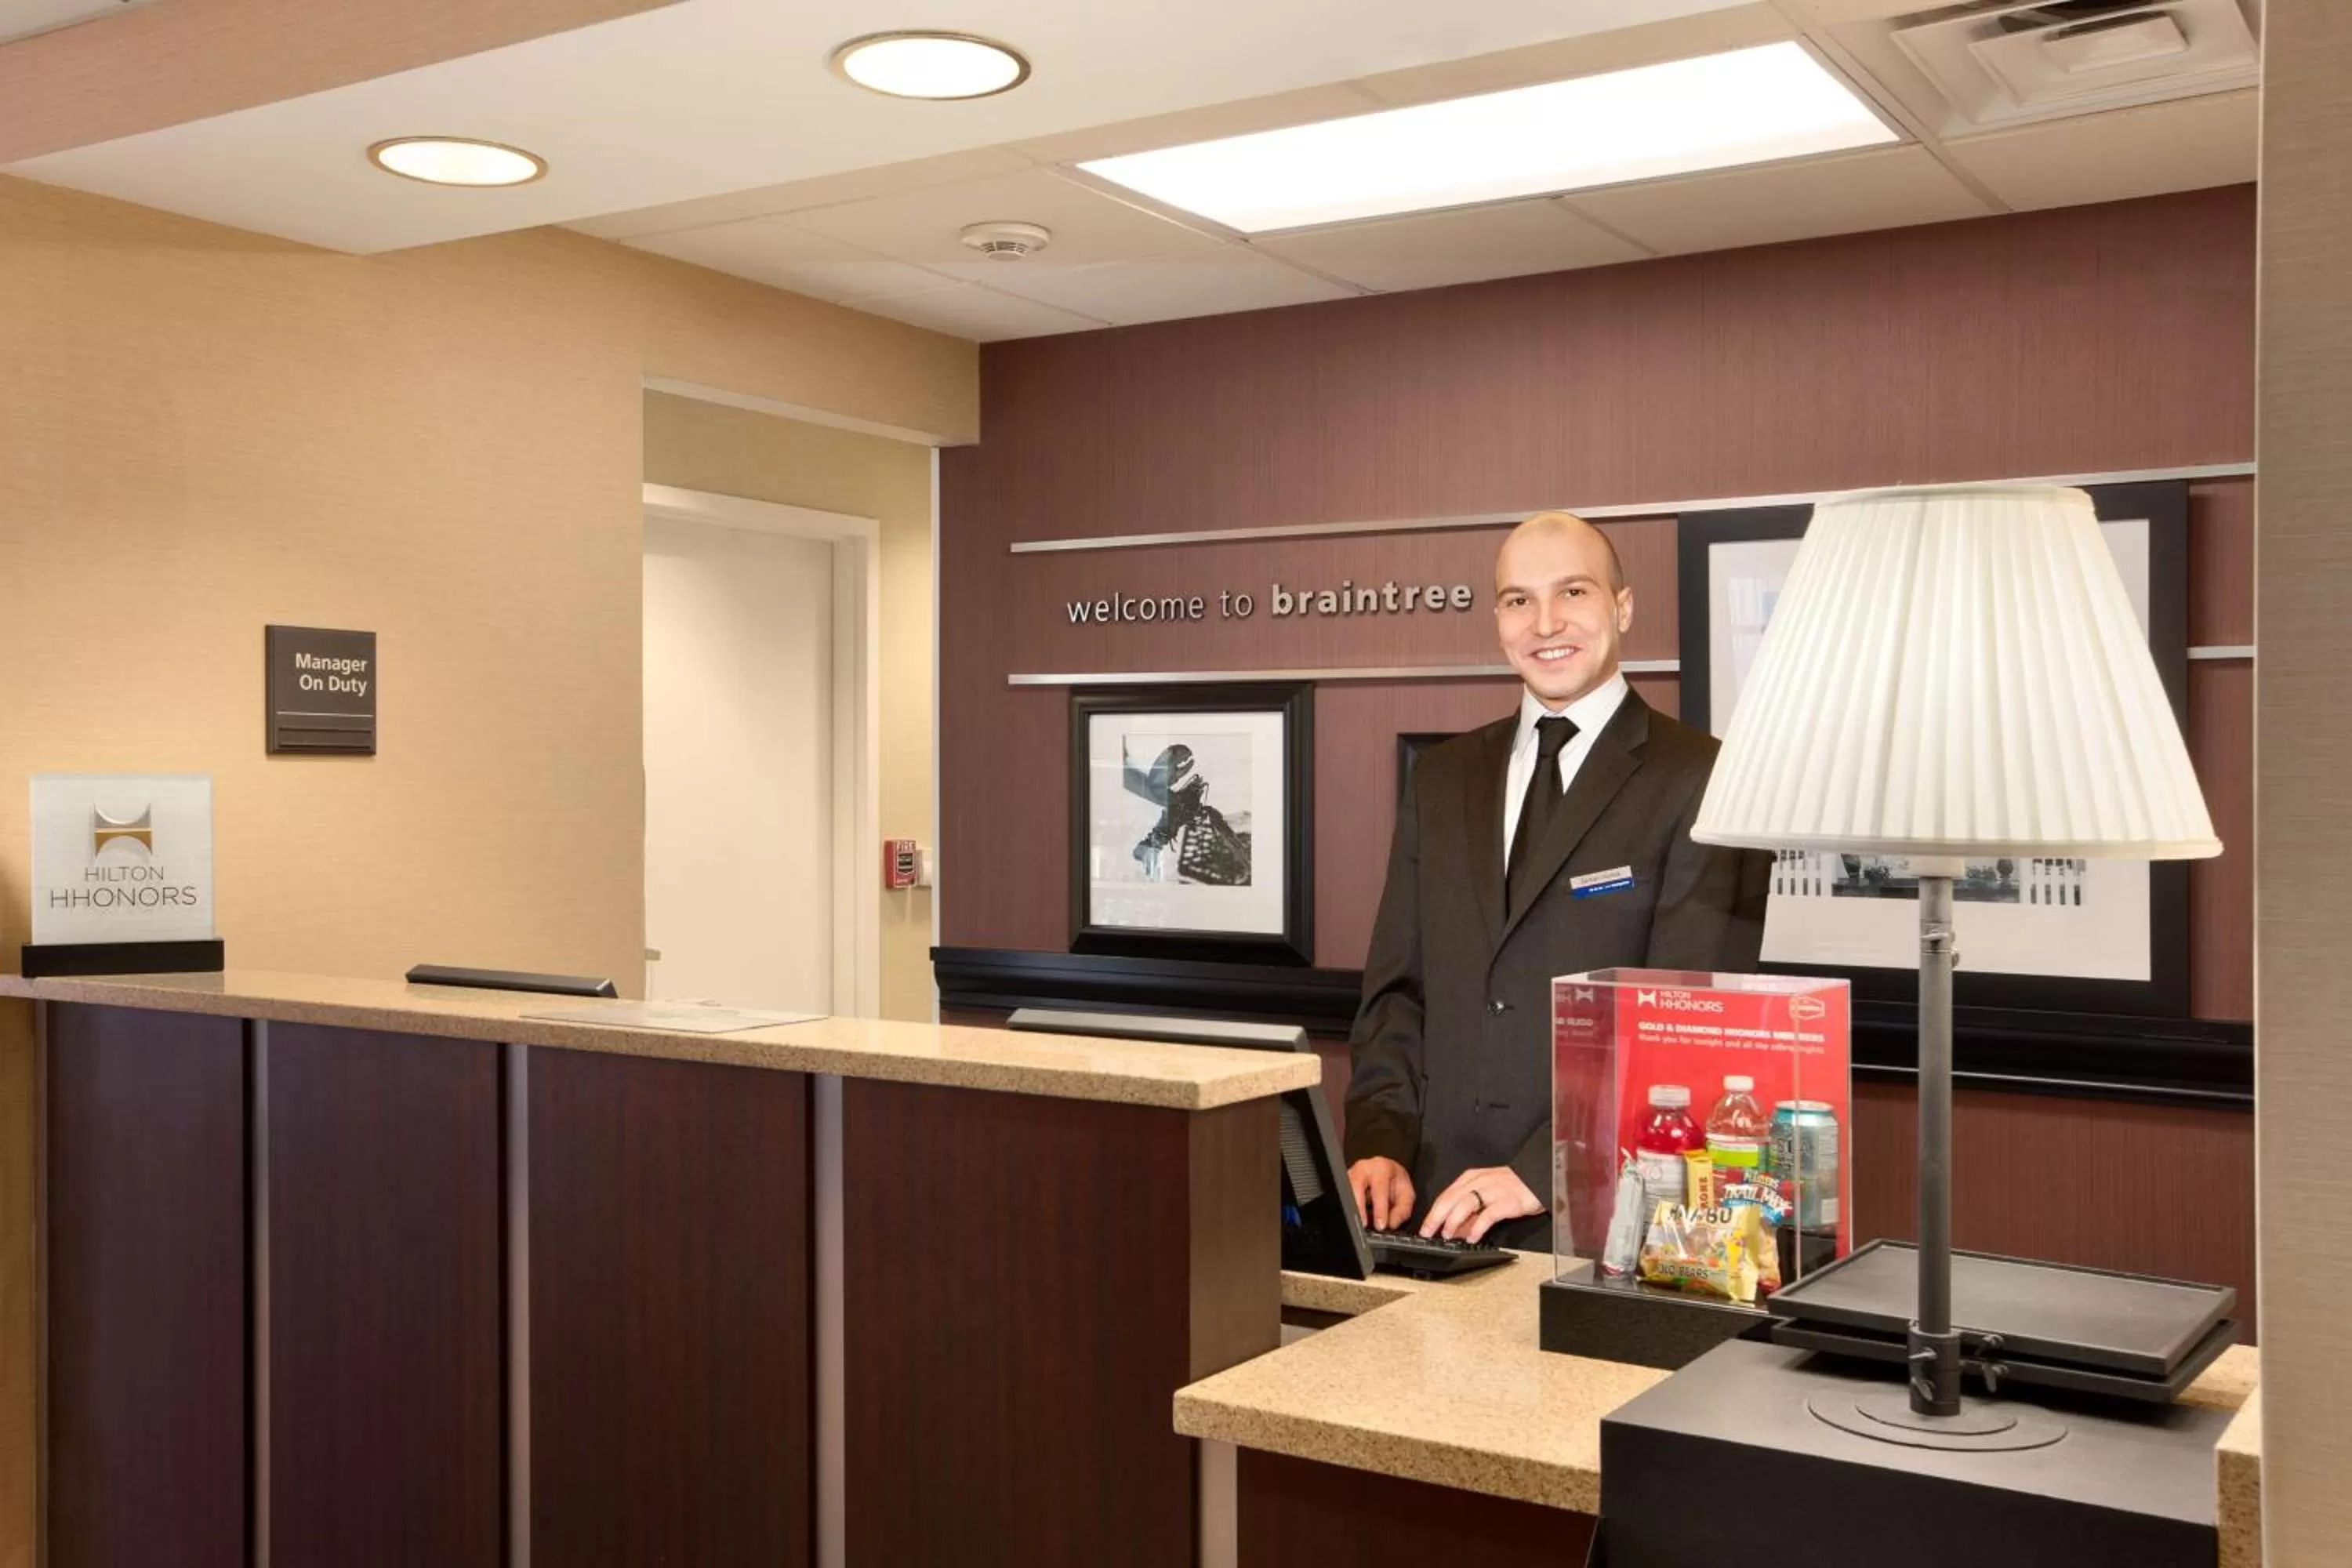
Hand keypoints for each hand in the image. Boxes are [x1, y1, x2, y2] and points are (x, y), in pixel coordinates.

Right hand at [1348, 1156, 1414, 1231]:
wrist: (1389, 1174)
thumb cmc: (1396, 1183)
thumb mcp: (1406, 1196)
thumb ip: (1401, 1210)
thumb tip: (1391, 1223)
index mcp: (1382, 1168)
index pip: (1379, 1188)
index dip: (1380, 1208)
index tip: (1380, 1225)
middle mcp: (1364, 1168)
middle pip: (1356, 1185)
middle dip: (1359, 1207)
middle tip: (1363, 1225)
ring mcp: (1351, 1174)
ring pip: (1346, 1189)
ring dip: (1351, 1208)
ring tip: (1358, 1225)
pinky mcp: (1344, 1182)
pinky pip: (1342, 1194)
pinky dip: (1348, 1208)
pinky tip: (1353, 1218)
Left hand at [1419, 1165, 1541, 1244]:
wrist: (1541, 1177)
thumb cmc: (1513, 1186)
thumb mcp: (1487, 1193)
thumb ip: (1471, 1210)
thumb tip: (1455, 1229)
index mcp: (1472, 1178)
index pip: (1446, 1195)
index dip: (1433, 1212)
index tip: (1424, 1227)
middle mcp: (1480, 1181)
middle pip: (1451, 1198)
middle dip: (1436, 1217)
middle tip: (1427, 1233)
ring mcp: (1494, 1190)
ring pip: (1465, 1203)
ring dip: (1453, 1221)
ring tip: (1447, 1234)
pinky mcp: (1508, 1201)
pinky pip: (1488, 1214)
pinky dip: (1477, 1227)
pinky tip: (1472, 1237)